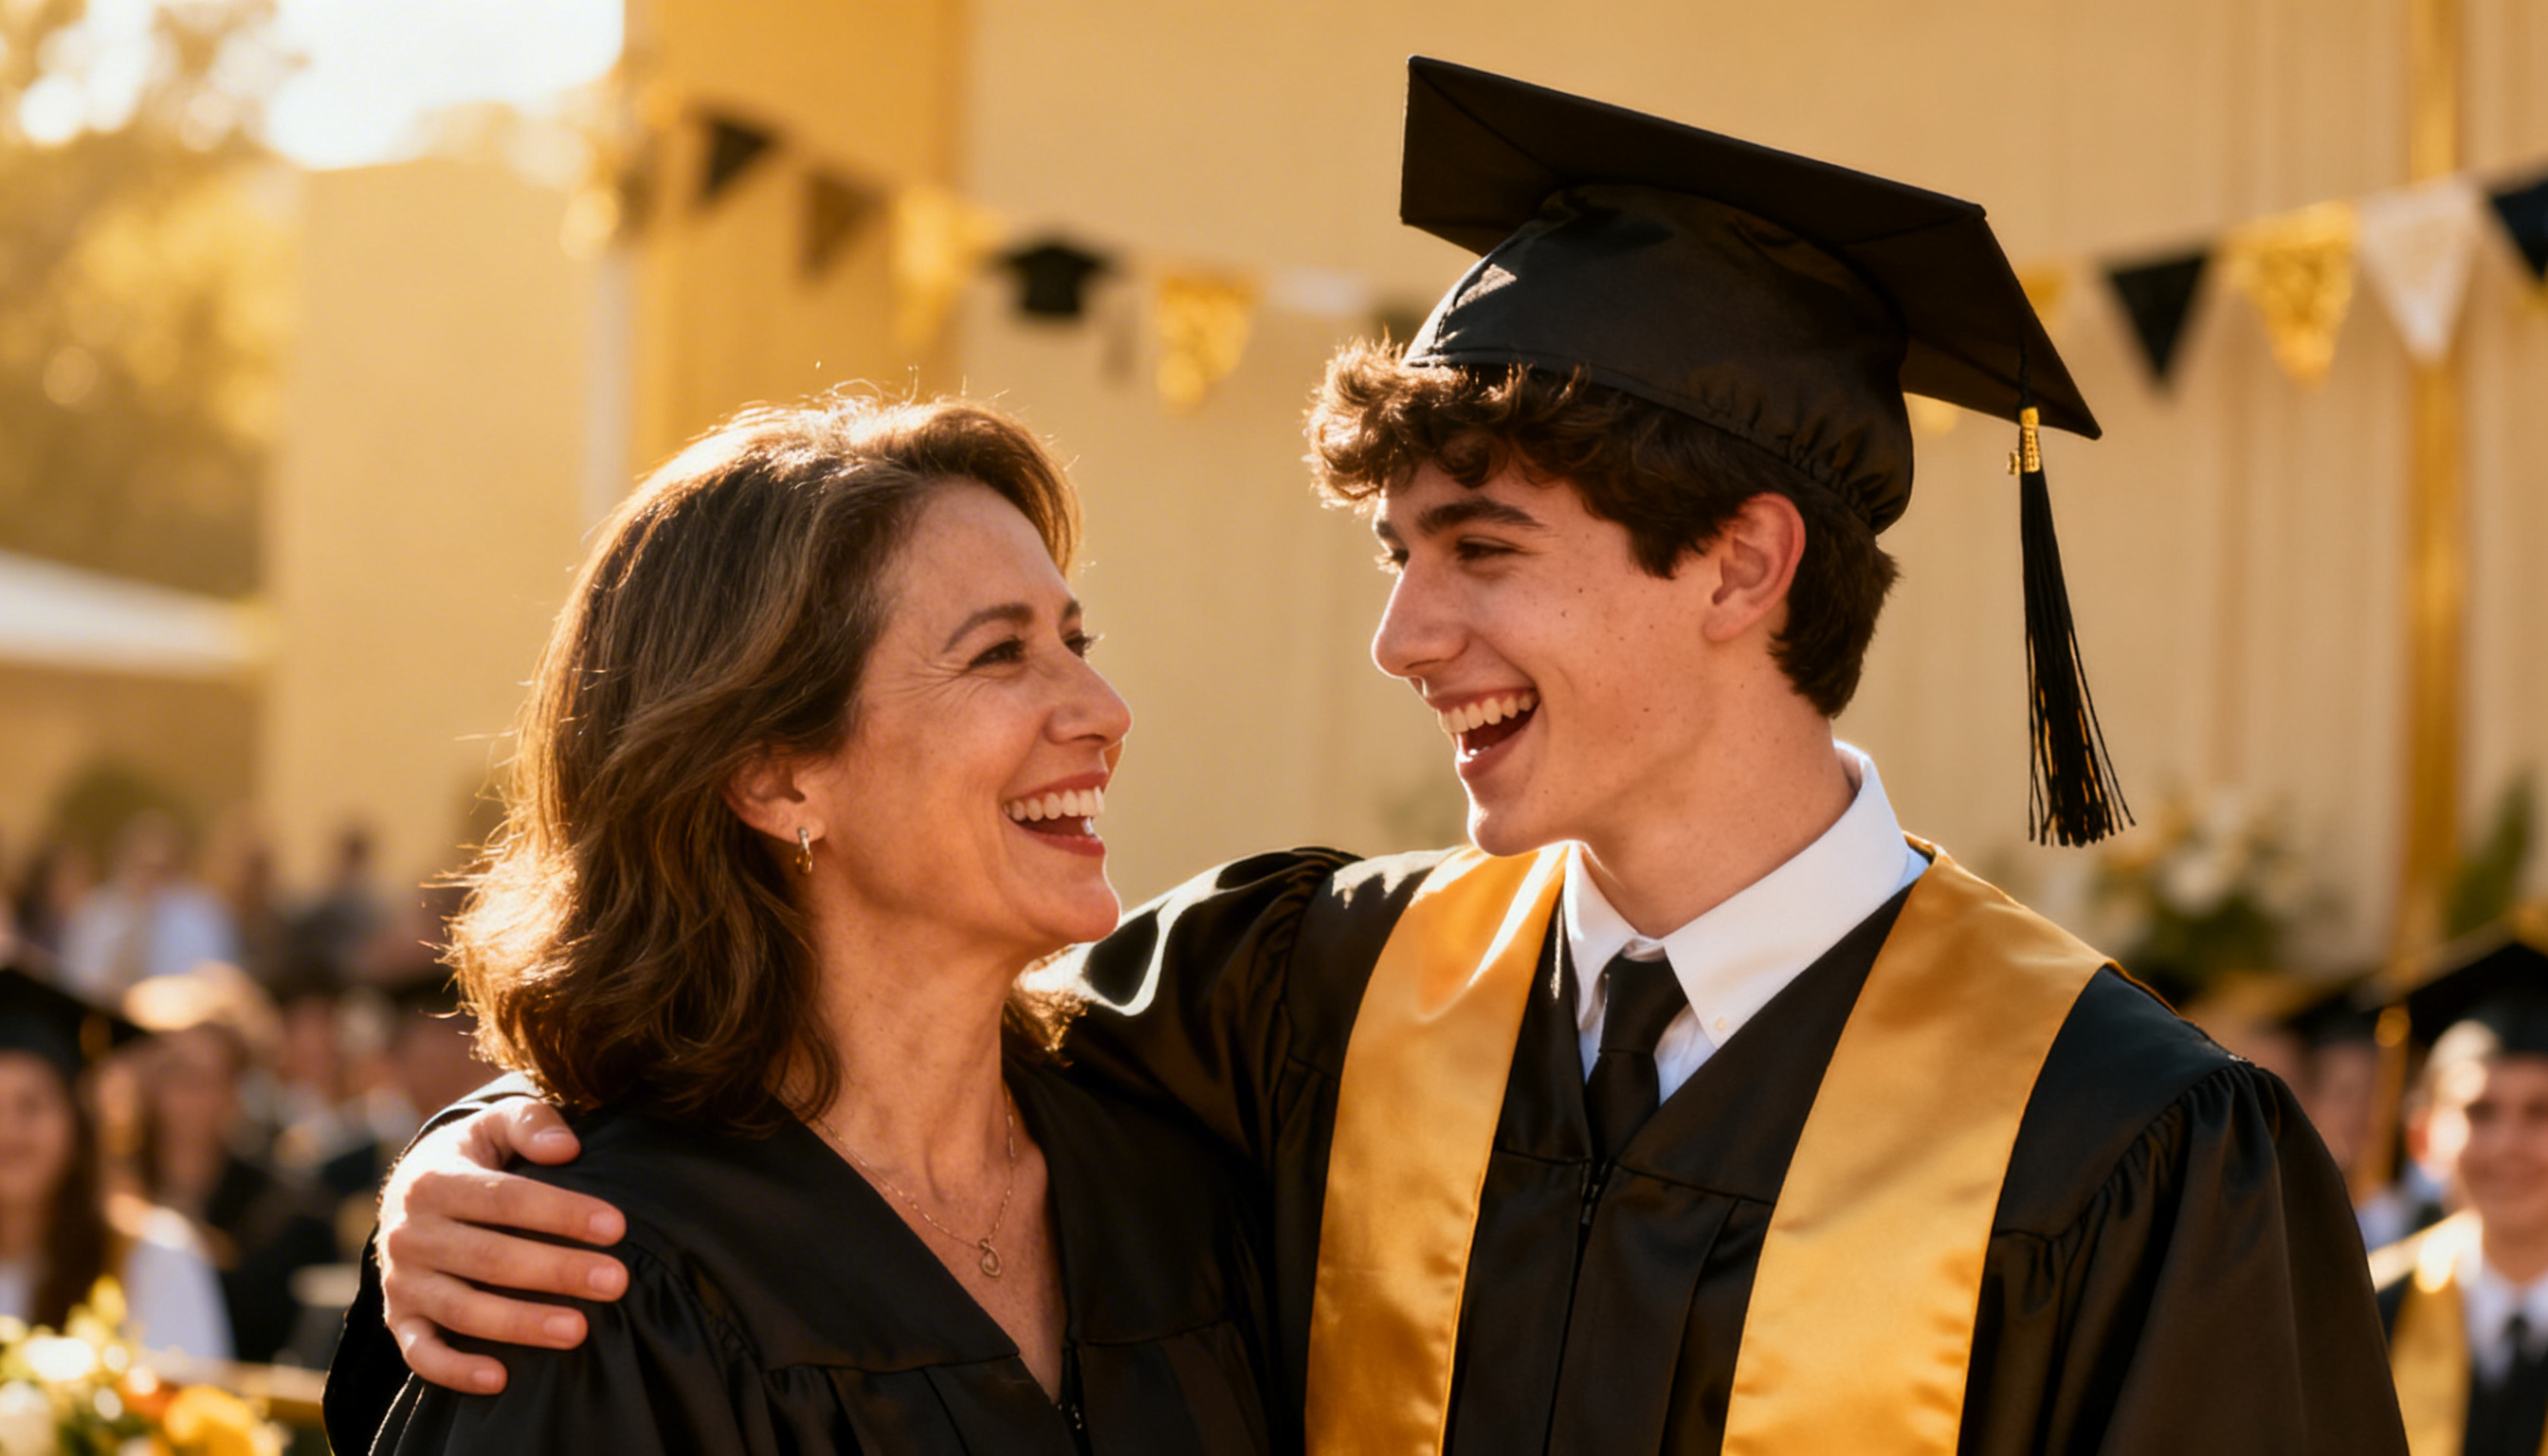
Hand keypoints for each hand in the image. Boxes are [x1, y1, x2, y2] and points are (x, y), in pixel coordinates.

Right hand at [376, 1100, 629, 1392]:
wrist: (407, 1194)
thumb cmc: (472, 1158)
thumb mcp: (495, 1124)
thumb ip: (530, 1123)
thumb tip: (566, 1149)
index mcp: (435, 1180)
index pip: (505, 1199)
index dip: (562, 1212)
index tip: (617, 1226)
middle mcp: (411, 1233)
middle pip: (490, 1257)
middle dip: (557, 1271)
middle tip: (616, 1281)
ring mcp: (402, 1281)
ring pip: (462, 1309)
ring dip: (521, 1324)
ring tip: (579, 1330)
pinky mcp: (399, 1319)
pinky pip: (421, 1354)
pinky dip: (455, 1371)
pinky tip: (501, 1379)